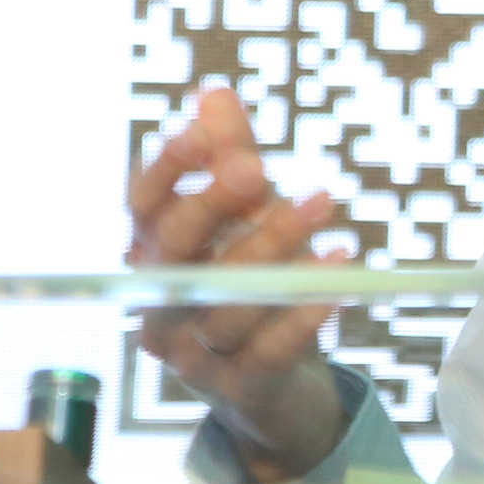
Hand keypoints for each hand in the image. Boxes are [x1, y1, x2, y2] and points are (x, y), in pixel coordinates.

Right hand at [129, 85, 352, 483]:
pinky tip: (340, 275)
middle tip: (257, 167)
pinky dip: (304, 312)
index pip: (144, 208)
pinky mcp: (239, 389)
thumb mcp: (245, 221)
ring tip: (323, 203)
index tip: (202, 131)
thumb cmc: (252, 287)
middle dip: (213, 204)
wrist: (275, 390)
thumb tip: (214, 92)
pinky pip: (267, 350)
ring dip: (274, 247)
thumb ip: (231, 160)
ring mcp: (193, 355)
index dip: (168, 170)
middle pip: (175, 251)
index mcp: (155, 257)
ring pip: (225, 300)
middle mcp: (161, 306)